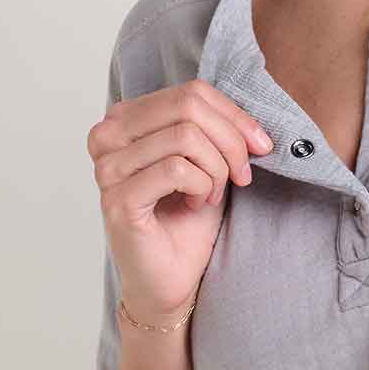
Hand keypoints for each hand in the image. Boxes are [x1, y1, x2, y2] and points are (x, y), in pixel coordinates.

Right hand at [87, 76, 273, 322]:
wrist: (172, 278)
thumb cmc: (187, 219)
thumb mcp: (208, 161)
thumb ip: (217, 129)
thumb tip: (254, 118)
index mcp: (126, 118)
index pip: (190, 91)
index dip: (235, 115)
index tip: (261, 145)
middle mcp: (107, 136)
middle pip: (187, 107)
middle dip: (230, 141)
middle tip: (242, 175)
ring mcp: (108, 168)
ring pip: (185, 137)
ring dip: (215, 169)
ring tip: (211, 194)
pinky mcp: (118, 199)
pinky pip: (176, 170)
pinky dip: (200, 187)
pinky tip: (195, 205)